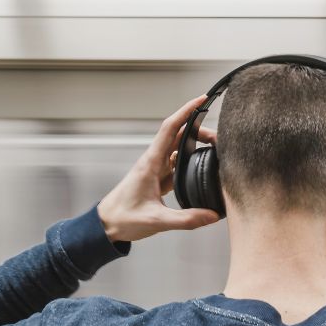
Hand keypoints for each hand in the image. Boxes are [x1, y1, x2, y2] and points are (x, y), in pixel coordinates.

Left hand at [96, 95, 221, 242]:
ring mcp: (155, 169)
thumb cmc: (123, 218)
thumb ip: (187, 219)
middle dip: (199, 130)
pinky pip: (177, 163)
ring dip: (195, 144)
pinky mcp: (157, 178)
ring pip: (178, 148)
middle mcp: (153, 161)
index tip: (202, 100)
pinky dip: (190, 160)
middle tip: (219, 139)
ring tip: (215, 148)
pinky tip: (201, 166)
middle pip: (179, 135)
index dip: (187, 111)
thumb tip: (212, 215)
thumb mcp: (157, 220)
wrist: (106, 225)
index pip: (170, 128)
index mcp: (150, 163)